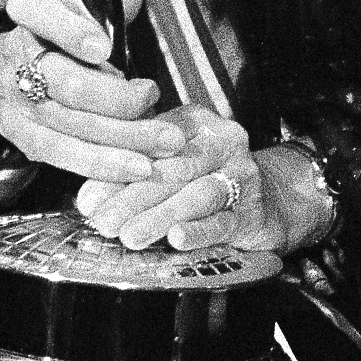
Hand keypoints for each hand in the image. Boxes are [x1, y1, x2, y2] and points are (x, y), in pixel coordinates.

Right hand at [0, 0, 185, 184]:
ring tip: (164, 143)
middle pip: (65, 81)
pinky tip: (135, 167)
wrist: (0, 70)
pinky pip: (62, 155)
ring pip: (70, 124)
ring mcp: (16, 100)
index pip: (41, 13)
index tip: (104, 46)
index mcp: (29, 11)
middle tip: (155, 98)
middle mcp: (16, 55)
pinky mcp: (22, 137)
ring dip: (121, 138)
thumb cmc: (54, 30)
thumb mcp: (77, 3)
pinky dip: (100, 164)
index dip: (71, 30)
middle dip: (115, 97)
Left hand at [75, 115, 329, 253]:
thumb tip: (88, 198)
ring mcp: (242, 176)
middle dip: (133, 198)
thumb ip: (132, 172)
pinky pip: (225, 221)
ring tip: (130, 236)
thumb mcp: (172, 162)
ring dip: (160, 216)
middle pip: (173, 169)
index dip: (118, 170)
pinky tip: (178, 239)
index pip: (153, 143)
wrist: (272, 199)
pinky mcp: (255, 211)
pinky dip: (200, 231)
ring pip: (198, 194)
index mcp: (196, 122)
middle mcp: (223, 141)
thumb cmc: (205, 178)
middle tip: (104, 222)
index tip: (88, 201)